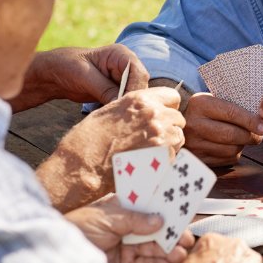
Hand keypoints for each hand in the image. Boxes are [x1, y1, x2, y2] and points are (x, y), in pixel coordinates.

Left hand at [11, 44, 149, 111]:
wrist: (54, 73)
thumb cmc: (67, 66)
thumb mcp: (85, 76)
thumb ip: (105, 89)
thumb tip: (121, 104)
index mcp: (121, 55)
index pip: (139, 73)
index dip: (134, 90)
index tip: (123, 105)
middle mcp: (126, 66)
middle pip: (140, 86)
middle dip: (131, 100)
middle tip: (122, 116)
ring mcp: (122, 80)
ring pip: (134, 96)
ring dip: (126, 107)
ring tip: (116, 119)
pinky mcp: (116, 92)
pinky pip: (124, 102)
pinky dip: (120, 110)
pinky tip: (113, 118)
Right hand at [37, 87, 185, 211]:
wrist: (82, 166)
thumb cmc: (89, 139)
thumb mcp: (111, 111)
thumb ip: (135, 108)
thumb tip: (149, 109)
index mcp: (140, 99)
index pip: (173, 96)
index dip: (168, 107)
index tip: (162, 115)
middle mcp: (154, 114)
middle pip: (178, 118)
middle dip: (169, 127)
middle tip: (152, 138)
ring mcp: (161, 136)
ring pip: (179, 137)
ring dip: (169, 144)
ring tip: (148, 152)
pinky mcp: (164, 157)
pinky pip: (175, 156)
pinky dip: (165, 159)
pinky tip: (148, 163)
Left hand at [65, 194, 194, 262]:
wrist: (56, 259)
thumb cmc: (77, 229)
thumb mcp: (106, 217)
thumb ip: (135, 219)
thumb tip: (160, 220)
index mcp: (120, 209)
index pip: (147, 206)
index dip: (165, 208)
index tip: (183, 211)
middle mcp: (126, 228)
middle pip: (154, 230)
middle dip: (171, 234)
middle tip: (188, 239)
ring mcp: (125, 249)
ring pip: (153, 249)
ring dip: (168, 251)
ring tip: (181, 254)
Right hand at [183, 93, 262, 165]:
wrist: (177, 124)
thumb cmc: (203, 111)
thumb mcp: (212, 100)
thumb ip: (233, 106)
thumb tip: (261, 120)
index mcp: (200, 104)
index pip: (231, 113)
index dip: (250, 121)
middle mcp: (195, 124)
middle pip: (231, 135)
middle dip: (250, 136)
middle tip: (259, 135)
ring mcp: (194, 144)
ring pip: (231, 150)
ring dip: (242, 146)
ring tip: (243, 139)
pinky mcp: (197, 159)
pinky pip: (225, 160)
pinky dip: (234, 154)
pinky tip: (231, 146)